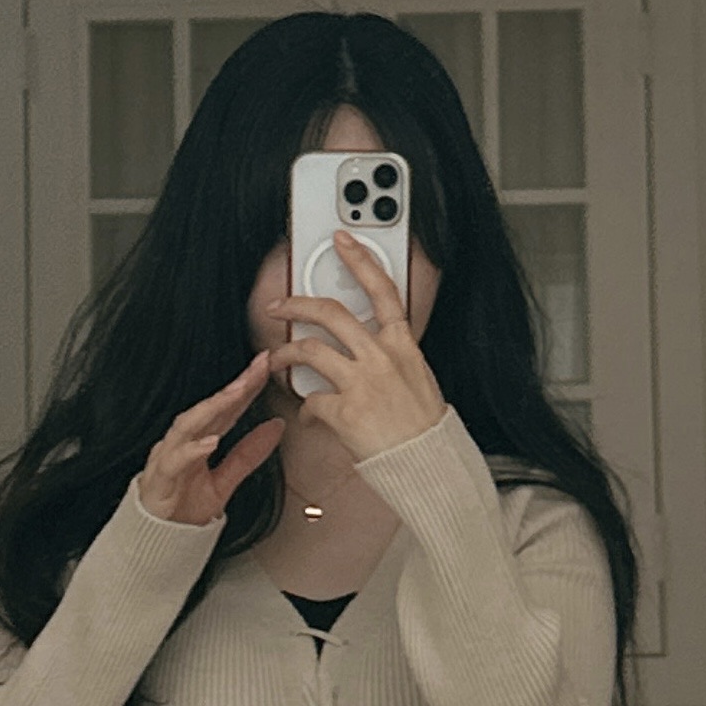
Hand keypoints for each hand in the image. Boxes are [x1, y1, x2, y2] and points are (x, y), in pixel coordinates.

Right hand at [137, 353, 286, 524]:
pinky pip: (174, 461)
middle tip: (257, 369)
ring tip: (236, 393)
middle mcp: (181, 444)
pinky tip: (210, 441)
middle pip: (207, 408)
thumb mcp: (225, 481)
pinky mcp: (159, 481)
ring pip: (187, 426)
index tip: (266, 365)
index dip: (245, 387)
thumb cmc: (184, 509)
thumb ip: (248, 455)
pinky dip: (192, 450)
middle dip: (233, 387)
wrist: (157, 542)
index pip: (225, 409)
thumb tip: (276, 428)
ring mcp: (167, 459)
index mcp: (197, 441)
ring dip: (212, 408)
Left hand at [265, 230, 447, 462]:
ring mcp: (361, 382)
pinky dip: (306, 410)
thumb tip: (369, 351)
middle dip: (296, 304)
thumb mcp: (418, 378)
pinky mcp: (344, 411)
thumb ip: (392, 358)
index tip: (343, 241)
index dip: (361, 260)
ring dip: (285, 355)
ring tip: (276, 361)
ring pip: (309, 350)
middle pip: (330, 313)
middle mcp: (381, 357)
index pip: (383, 290)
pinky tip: (310, 417)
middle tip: (279, 306)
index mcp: (402, 345)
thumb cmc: (425, 428)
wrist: (428, 463)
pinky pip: (311, 401)